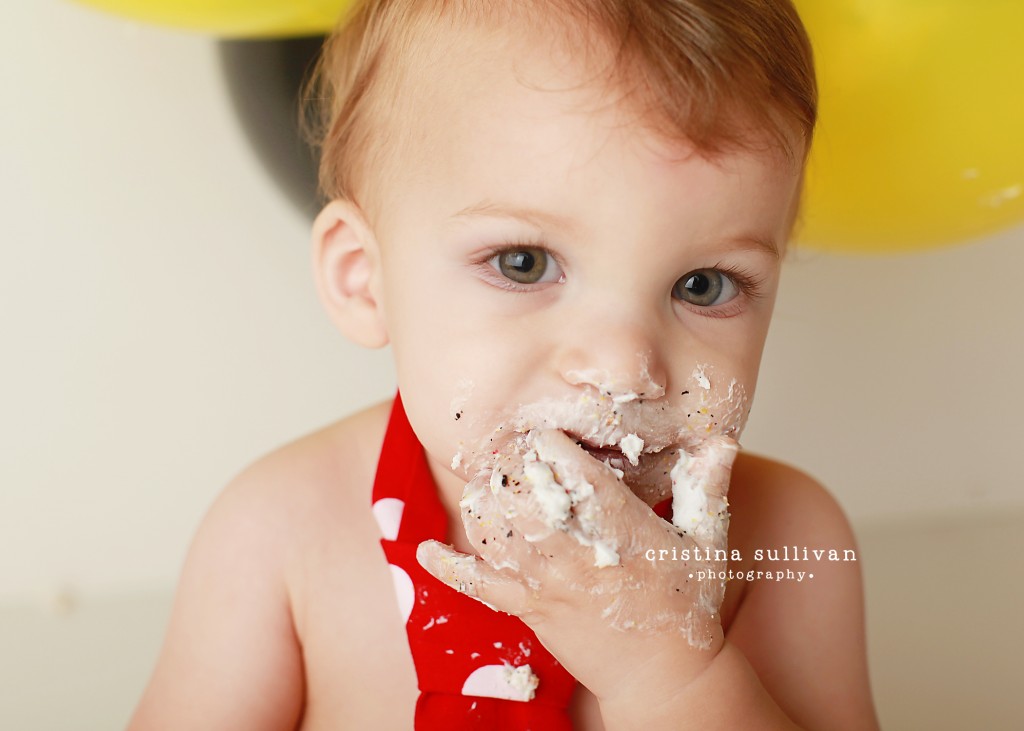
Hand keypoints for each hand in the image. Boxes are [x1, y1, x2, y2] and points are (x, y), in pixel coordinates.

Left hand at [417, 428, 739, 702]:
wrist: (665, 676)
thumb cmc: (687, 605)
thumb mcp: (706, 541)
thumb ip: (706, 487)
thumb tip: (722, 439)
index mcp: (619, 529)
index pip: (574, 473)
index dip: (551, 445)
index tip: (544, 429)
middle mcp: (575, 553)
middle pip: (524, 496)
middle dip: (509, 465)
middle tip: (502, 442)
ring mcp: (546, 583)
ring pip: (496, 532)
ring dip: (481, 500)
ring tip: (480, 475)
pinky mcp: (528, 610)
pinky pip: (478, 588)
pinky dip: (449, 569)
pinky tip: (422, 551)